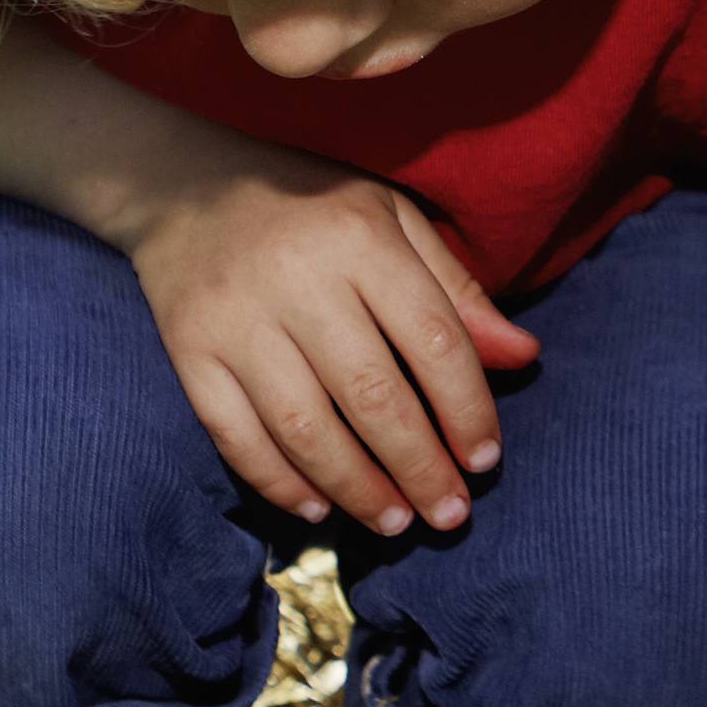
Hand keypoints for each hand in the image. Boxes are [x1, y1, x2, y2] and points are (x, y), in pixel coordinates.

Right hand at [114, 150, 536, 533]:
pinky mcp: (189, 350)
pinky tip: (317, 508)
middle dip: (419, 467)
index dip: (467, 409)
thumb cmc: (311, 208)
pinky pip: (235, 434)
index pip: (433, 339)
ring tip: (395, 522)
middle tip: (449, 515)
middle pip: (372, 396)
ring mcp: (236, 318)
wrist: (183, 184)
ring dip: (357, 488)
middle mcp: (298, 279)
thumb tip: (523, 356)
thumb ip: (456, 290)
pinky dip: (278, 482)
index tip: (485, 460)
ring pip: (306, 427)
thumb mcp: (392, 220)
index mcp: (360, 238)